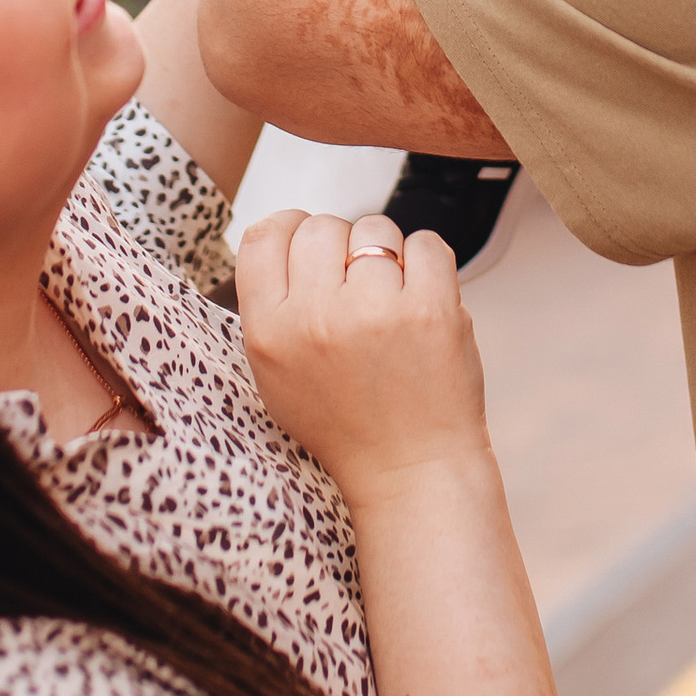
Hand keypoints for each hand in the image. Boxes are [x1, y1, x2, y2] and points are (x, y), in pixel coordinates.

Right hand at [236, 210, 489, 512]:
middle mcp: (316, 318)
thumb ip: (273, 307)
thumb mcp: (277, 375)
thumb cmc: (344, 423)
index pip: (264, 235)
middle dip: (340, 246)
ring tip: (391, 299)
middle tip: (356, 286)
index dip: (289, 229)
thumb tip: (287, 234)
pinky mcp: (432, 310)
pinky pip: (427, 243)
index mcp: (270, 333)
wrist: (410, 469)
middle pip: (321, 226)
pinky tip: (422, 295)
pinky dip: (427, 262)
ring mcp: (376, 311)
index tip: (308, 245)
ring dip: (387, 254)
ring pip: (376, 229)